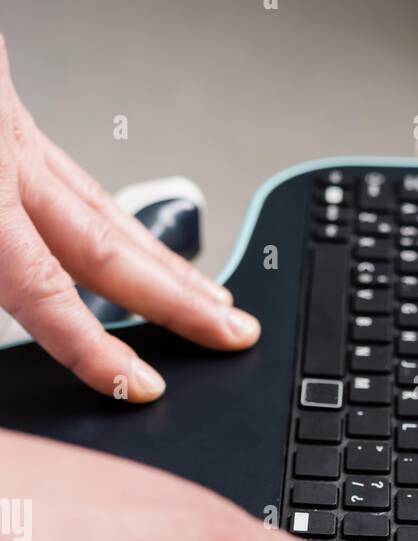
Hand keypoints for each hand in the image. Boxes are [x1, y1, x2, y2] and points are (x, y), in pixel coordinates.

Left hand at [0, 34, 258, 401]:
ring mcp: (9, 134)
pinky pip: (74, 177)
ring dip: (168, 265)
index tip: (140, 387)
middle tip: (233, 334)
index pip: (48, 292)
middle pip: (108, 248)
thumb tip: (1, 305)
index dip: (97, 350)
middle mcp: (4, 160)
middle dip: (179, 303)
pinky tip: (133, 237)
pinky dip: (115, 218)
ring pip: (105, 211)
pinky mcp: (1, 114)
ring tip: (212, 299)